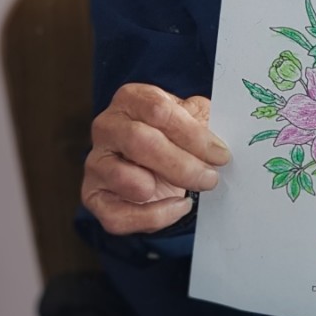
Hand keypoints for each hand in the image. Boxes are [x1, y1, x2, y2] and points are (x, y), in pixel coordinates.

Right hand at [83, 83, 230, 234]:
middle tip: (210, 178)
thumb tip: (222, 132)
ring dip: (164, 188)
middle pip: (140, 141)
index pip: (159, 111)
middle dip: (182, 164)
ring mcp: (96, 162)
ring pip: (125, 178)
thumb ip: (205, 120)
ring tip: (189, 192)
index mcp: (131, 99)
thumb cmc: (175, 137)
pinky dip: (154, 216)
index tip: (220, 154)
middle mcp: (107, 126)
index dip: (193, 134)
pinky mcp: (94, 196)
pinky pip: (119, 214)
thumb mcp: (192, 119)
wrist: (155, 165)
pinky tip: (176, 207)